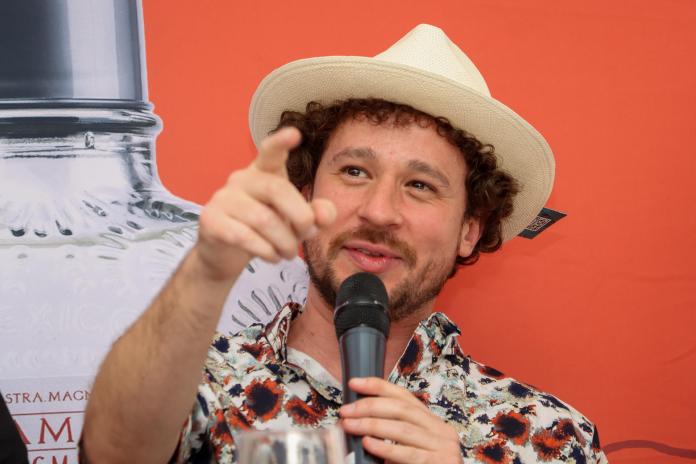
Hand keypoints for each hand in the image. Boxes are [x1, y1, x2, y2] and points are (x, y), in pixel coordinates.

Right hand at [194, 127, 335, 279]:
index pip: (270, 152)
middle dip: (300, 217)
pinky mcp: (211, 221)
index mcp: (264, 172)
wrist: (224, 254)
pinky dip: (266, 251)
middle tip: (307, 235)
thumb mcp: (295, 223)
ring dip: (284, 242)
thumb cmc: (265, 231)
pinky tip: (272, 257)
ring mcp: (223, 198)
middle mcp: (241, 179)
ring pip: (263, 219)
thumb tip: (325, 213)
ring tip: (288, 253)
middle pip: (277, 189)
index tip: (295, 133)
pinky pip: (244, 236)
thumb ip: (315, 216)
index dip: (281, 142)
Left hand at [339, 377, 461, 463]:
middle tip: (346, 411)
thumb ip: (396, 434)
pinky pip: (408, 453)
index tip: (354, 383)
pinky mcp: (439, 463)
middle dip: (369, 406)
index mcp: (433, 422)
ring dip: (371, 425)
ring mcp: (443, 447)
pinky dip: (384, 447)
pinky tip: (368, 443)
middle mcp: (441, 430)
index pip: (404, 397)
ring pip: (402, 428)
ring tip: (349, 426)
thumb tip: (360, 419)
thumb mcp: (413, 448)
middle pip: (401, 409)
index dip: (378, 386)